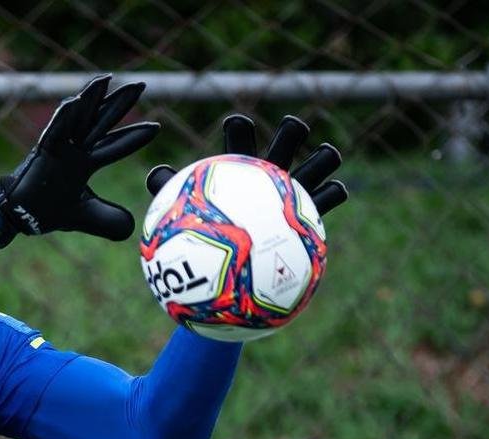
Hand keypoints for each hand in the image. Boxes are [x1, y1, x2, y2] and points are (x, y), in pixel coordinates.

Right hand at [0, 75, 158, 257]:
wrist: (21, 219)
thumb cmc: (50, 212)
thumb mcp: (87, 217)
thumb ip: (109, 221)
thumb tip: (133, 229)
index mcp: (84, 162)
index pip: (113, 146)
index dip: (133, 137)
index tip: (156, 127)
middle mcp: (74, 150)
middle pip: (101, 121)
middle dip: (120, 104)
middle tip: (142, 85)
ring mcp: (58, 148)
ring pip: (78, 117)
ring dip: (92, 97)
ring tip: (107, 78)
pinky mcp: (43, 152)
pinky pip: (55, 131)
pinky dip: (64, 117)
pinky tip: (75, 101)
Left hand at [145, 114, 347, 213]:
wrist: (238, 264)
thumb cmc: (211, 231)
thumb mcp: (187, 211)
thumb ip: (171, 192)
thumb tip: (155, 176)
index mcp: (242, 167)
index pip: (240, 137)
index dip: (239, 128)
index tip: (236, 126)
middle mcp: (272, 171)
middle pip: (287, 138)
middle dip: (292, 129)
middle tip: (292, 129)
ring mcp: (296, 189)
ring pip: (319, 162)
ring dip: (324, 156)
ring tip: (325, 156)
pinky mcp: (313, 212)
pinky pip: (329, 197)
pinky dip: (332, 192)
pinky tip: (332, 191)